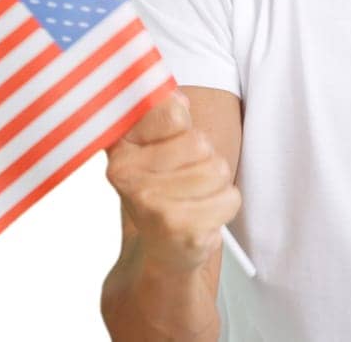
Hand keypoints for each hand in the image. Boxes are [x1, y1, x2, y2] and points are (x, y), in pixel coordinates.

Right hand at [104, 90, 240, 272]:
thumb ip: (164, 117)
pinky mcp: (179, 229)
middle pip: (201, 144)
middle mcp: (127, 175)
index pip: (171, 113)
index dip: (183, 126)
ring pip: (218, 170)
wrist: (161, 254)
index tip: (173, 140)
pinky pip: (230, 199)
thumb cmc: (164, 193)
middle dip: (206, 160)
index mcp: (121, 148)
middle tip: (186, 181)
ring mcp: (151, 204)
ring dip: (217, 185)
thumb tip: (174, 96)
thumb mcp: (156, 150)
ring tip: (195, 199)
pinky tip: (201, 218)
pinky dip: (224, 207)